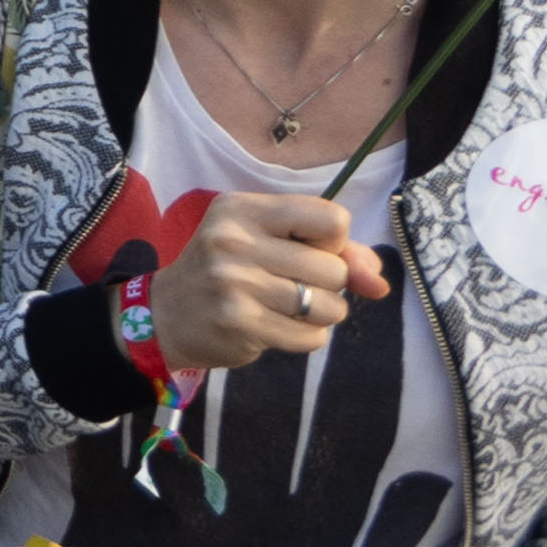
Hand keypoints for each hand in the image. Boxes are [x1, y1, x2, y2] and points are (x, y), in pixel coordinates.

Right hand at [149, 189, 396, 369]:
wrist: (167, 314)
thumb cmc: (230, 271)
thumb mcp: (271, 243)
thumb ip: (336, 252)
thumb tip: (379, 282)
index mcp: (242, 209)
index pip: (332, 219)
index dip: (334, 243)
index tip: (307, 251)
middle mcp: (234, 240)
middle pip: (335, 269)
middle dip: (327, 285)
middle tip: (290, 285)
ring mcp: (235, 283)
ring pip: (329, 306)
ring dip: (320, 314)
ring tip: (285, 308)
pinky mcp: (239, 323)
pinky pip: (312, 337)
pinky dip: (305, 337)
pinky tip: (274, 328)